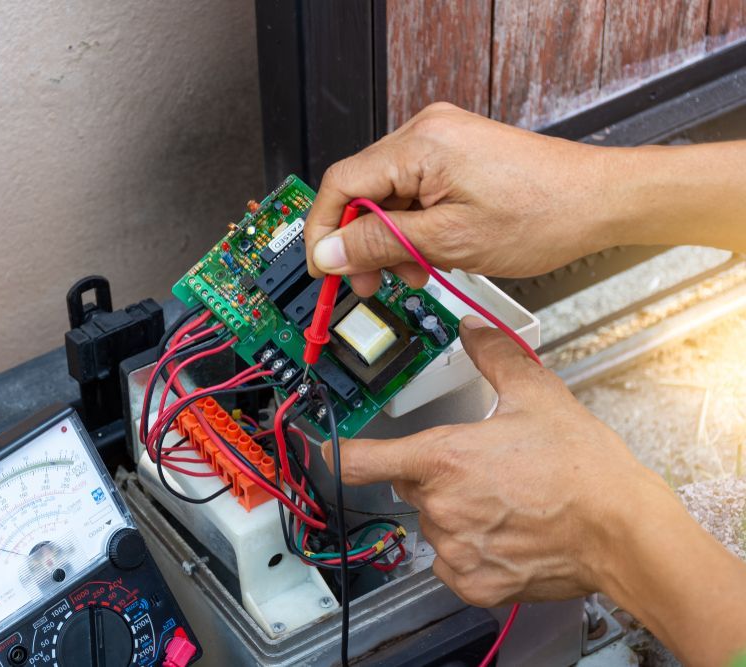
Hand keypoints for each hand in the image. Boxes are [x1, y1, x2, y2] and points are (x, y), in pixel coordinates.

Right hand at [304, 102, 617, 295]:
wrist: (599, 201)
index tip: (323, 267)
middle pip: (361, 190)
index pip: (341, 183)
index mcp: (421, 145)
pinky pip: (413, 191)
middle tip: (368, 282)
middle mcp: (427, 132)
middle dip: (360, 242)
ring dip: (389, 239)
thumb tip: (330, 252)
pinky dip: (413, 226)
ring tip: (413, 272)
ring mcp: (442, 140)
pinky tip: (428, 254)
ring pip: (387, 195)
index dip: (323, 231)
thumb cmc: (544, 214)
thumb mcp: (448, 242)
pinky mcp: (455, 154)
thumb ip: (379, 244)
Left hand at [322, 315, 673, 605]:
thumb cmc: (584, 471)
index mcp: (443, 459)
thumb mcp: (537, 394)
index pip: (363, 460)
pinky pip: (452, 561)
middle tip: (484, 468)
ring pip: (434, 524)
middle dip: (436, 476)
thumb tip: (475, 331)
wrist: (624, 532)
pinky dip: (471, 548)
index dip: (334, 453)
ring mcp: (455, 550)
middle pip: (411, 487)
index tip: (318, 450)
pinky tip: (507, 530)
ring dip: (456, 512)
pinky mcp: (474, 583)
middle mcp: (440, 507)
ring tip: (506, 500)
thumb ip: (495, 355)